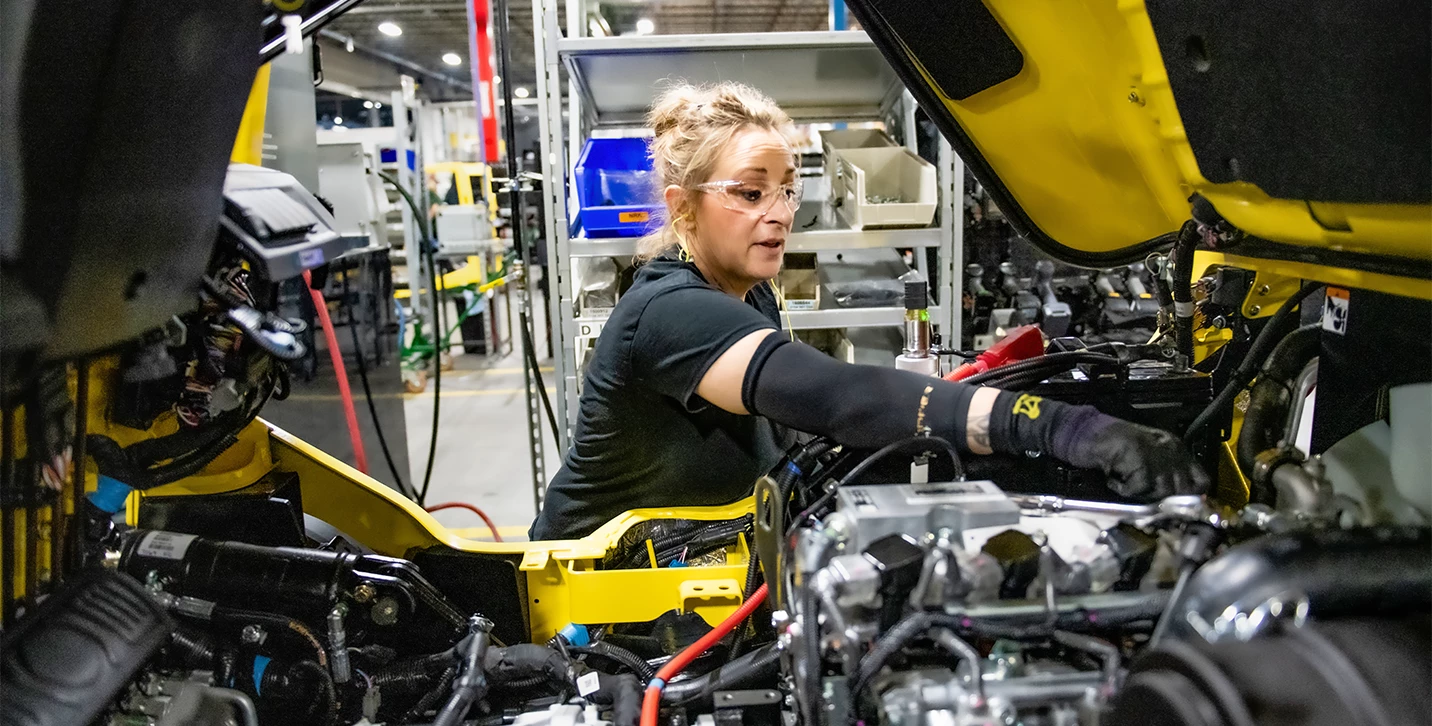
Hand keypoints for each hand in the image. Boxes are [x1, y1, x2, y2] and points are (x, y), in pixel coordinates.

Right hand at [1086, 420, 1209, 499]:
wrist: (1085, 432)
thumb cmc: (1112, 445)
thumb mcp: (1146, 455)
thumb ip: (1165, 473)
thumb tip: (1179, 499)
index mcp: (1175, 447)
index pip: (1201, 479)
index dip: (1191, 496)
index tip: (1177, 505)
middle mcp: (1171, 450)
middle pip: (1182, 489)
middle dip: (1164, 498)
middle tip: (1142, 496)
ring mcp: (1156, 454)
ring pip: (1162, 491)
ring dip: (1141, 494)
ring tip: (1125, 484)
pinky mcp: (1140, 461)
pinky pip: (1138, 489)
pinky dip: (1123, 489)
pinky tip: (1113, 480)